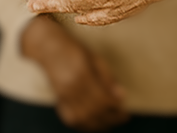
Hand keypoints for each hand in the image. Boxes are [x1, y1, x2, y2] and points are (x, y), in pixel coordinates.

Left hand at [20, 0, 176, 25]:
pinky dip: (85, 19)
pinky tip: (80, 19)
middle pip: (61, 0)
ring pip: (76, 10)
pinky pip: (96, 18)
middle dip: (43, 2)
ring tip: (49, 11)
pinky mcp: (119, 11)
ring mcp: (104, 4)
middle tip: (30, 6)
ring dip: (60, 10)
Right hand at [20, 15, 127, 130]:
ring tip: (111, 122)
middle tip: (122, 118)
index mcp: (82, 75)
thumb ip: (109, 79)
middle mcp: (71, 89)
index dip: (115, 109)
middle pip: (93, 112)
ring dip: (98, 125)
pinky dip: (84, 125)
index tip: (126, 113)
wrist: (50, 51)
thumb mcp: (96, 59)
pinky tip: (94, 123)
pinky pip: (70, 120)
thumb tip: (121, 97)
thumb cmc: (75, 51)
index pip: (101, 99)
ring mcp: (62, 97)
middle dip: (110, 119)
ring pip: (82, 119)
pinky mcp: (58, 101)